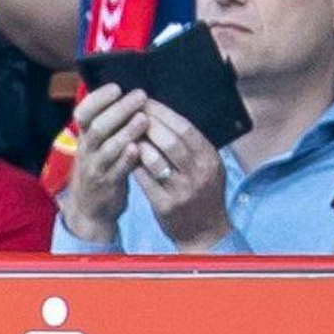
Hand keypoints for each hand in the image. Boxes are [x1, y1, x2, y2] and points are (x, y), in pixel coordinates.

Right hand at [58, 83, 146, 243]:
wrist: (89, 210)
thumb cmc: (100, 169)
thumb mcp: (96, 146)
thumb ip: (107, 125)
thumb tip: (125, 96)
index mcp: (85, 137)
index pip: (84, 112)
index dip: (98, 98)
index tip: (116, 87)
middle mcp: (87, 150)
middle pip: (97, 126)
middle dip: (119, 109)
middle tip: (140, 95)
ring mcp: (96, 168)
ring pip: (107, 147)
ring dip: (125, 131)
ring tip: (144, 118)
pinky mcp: (107, 185)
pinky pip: (116, 171)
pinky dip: (126, 159)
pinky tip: (138, 149)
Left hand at [132, 99, 231, 250]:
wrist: (205, 232)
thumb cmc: (202, 193)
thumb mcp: (206, 166)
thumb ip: (190, 144)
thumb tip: (164, 115)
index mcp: (209, 158)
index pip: (185, 127)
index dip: (162, 112)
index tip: (144, 101)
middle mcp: (199, 172)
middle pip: (170, 140)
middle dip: (146, 123)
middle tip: (128, 112)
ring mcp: (182, 190)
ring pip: (155, 159)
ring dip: (136, 143)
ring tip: (124, 132)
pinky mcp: (165, 205)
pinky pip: (144, 179)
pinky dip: (132, 164)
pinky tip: (123, 155)